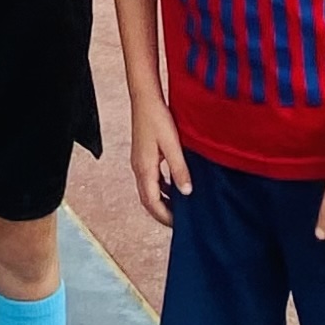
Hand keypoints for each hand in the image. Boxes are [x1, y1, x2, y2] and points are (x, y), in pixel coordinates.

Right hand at [131, 96, 191, 226]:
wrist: (145, 98)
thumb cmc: (158, 118)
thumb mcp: (173, 145)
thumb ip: (179, 169)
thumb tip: (186, 192)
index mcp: (144, 169)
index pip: (152, 202)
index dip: (164, 216)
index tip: (178, 225)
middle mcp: (138, 168)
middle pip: (148, 200)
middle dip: (162, 213)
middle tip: (179, 222)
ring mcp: (139, 162)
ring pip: (148, 190)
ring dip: (162, 201)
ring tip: (179, 208)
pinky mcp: (143, 156)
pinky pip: (150, 179)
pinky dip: (161, 188)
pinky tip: (174, 186)